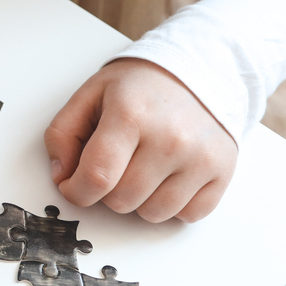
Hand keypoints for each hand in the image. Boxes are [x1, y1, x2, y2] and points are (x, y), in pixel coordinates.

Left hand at [44, 58, 237, 221]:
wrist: (197, 71)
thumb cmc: (137, 88)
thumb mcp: (88, 96)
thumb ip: (62, 134)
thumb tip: (61, 176)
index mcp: (131, 115)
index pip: (96, 177)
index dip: (76, 191)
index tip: (73, 186)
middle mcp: (170, 139)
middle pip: (121, 200)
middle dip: (107, 191)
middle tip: (114, 165)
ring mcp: (201, 157)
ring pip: (153, 213)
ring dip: (139, 200)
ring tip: (141, 168)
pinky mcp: (223, 171)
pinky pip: (188, 215)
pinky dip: (172, 204)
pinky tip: (168, 176)